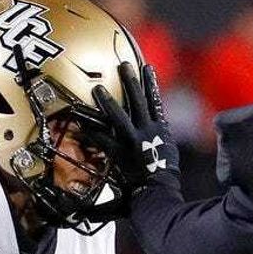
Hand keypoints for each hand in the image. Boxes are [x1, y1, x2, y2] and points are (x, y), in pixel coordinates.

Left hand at [93, 62, 180, 188]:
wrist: (160, 188)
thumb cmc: (167, 173)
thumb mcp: (170, 151)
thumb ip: (163, 136)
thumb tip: (163, 128)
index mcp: (160, 129)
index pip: (155, 101)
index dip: (151, 84)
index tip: (147, 68)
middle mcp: (147, 131)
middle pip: (138, 101)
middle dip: (131, 82)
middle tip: (124, 65)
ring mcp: (134, 140)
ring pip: (120, 116)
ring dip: (108, 102)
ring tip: (97, 89)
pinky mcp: (122, 153)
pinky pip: (105, 140)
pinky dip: (94, 133)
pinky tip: (82, 125)